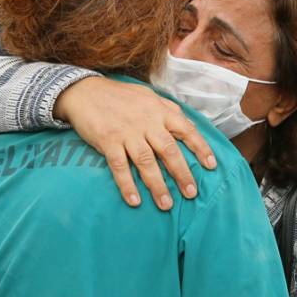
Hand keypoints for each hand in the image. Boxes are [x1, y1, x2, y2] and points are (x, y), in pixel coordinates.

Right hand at [55, 76, 216, 209]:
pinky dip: (127, 185)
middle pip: (168, 150)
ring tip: (166, 205)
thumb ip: (169, 110)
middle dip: (182, 173)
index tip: (211, 166)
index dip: (200, 148)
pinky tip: (135, 201)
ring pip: (146, 162)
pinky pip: (119, 167)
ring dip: (157, 185)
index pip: (186, 130)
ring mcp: (127, 132)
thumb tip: (189, 125)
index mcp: (159, 111)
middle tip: (191, 193)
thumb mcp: (148, 96)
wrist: (84, 91)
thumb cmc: (120, 96)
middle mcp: (146, 121)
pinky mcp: (107, 141)